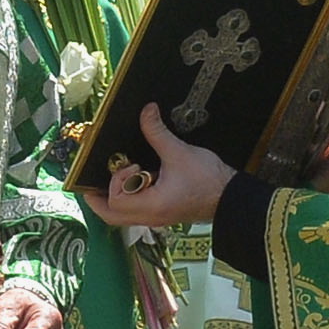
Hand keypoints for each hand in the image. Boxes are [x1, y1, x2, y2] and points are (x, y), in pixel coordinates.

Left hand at [86, 104, 233, 229]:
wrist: (232, 197)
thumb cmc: (208, 180)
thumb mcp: (178, 152)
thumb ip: (157, 132)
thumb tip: (147, 111)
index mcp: (151, 206)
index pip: (114, 202)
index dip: (116, 181)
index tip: (131, 165)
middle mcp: (149, 217)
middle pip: (111, 216)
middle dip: (100, 197)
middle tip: (97, 179)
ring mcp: (155, 218)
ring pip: (122, 215)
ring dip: (116, 196)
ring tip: (125, 175)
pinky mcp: (163, 213)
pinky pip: (136, 211)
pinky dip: (130, 197)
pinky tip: (139, 179)